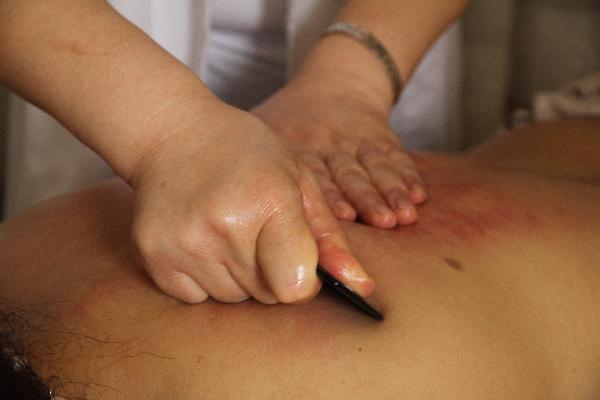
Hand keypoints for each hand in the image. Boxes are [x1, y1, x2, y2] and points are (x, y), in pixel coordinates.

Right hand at [129, 100, 373, 303]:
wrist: (170, 132)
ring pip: (232, 298)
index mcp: (269, 200)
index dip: (303, 279)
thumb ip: (329, 238)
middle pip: (267, 295)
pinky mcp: (154, 254)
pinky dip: (205, 279)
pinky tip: (201, 240)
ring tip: (228, 231)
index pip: (296, 286)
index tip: (296, 259)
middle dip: (273, 274)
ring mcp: (184, 242)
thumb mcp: (298, 180)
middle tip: (258, 232)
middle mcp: (224, 225)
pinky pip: (195, 297)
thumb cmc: (243, 150)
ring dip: (239, 277)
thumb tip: (361, 287)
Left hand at [253, 71, 426, 227]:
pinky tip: (417, 196)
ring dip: (388, 192)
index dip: (329, 196)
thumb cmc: (292, 119)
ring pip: (374, 167)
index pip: (313, 175)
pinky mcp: (382, 137)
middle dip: (365, 198)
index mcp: (299, 144)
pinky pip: (395, 157)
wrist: (335, 84)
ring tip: (401, 215)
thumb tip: (240, 224)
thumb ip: (256, 170)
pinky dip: (406, 177)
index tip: (341, 216)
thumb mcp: (267, 134)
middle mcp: (329, 142)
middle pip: (348, 173)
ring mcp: (358, 139)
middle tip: (379, 221)